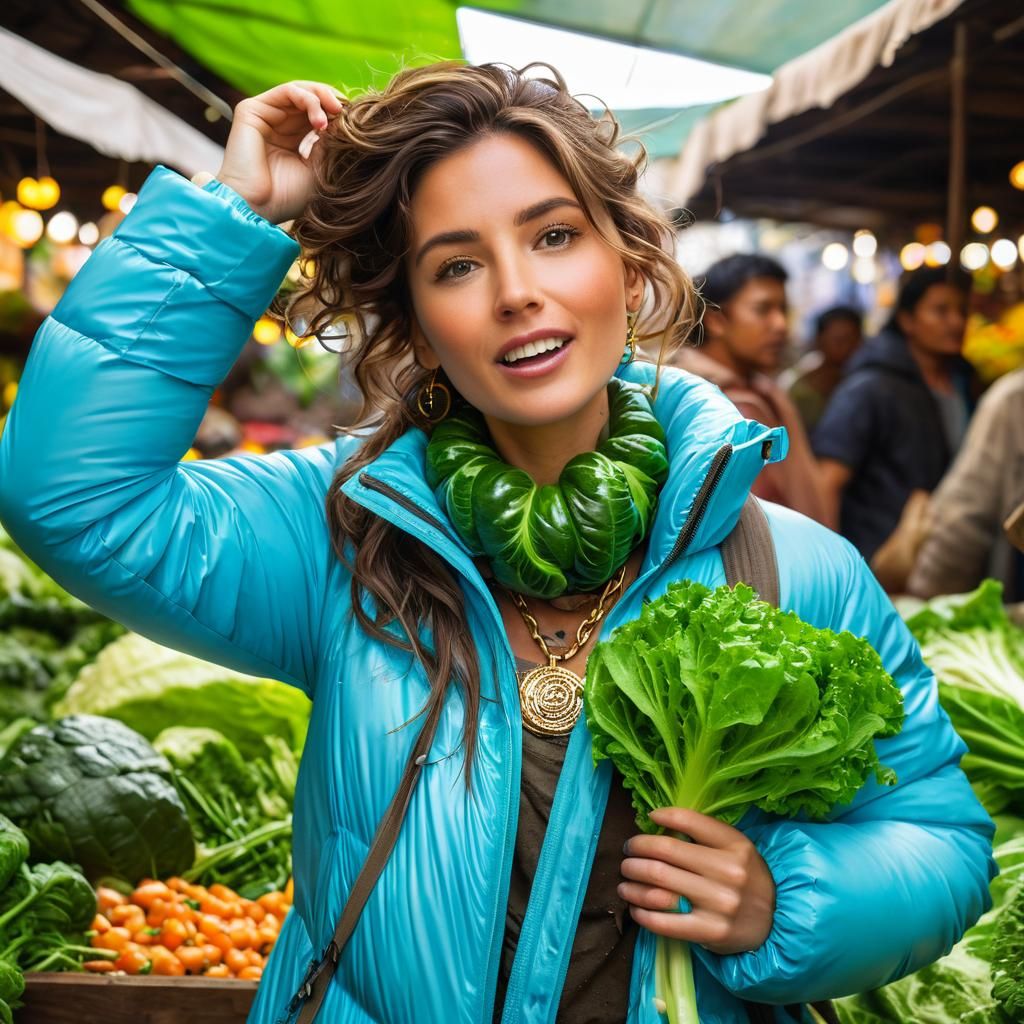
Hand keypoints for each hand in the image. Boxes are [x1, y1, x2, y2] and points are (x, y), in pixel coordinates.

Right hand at [216, 81, 345, 223]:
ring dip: (323, 99)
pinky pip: (287, 91)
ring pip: (301, 91)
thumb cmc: (288, 198)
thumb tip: (348, 120)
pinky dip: (308, 99)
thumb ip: (331, 143)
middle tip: (348, 115)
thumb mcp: (319, 169)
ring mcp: (266, 116)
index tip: (358, 125)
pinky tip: (320, 119)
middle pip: (312, 98)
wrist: (257, 209)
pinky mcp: (253, 110)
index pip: (320, 115)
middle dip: (334, 102)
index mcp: (294, 139)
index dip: (340, 115)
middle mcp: (279, 125)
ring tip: (335, 115)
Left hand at [618, 807, 774, 954]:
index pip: (689, 821)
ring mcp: (720, 904)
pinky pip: (665, 922)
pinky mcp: (711, 932)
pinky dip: (642, 912)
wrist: (775, 923)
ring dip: (632, 880)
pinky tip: (634, 907)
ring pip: (659, 884)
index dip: (662, 816)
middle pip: (665, 853)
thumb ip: (705, 834)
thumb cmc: (746, 878)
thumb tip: (658, 821)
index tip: (649, 818)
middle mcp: (728, 872)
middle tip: (627, 851)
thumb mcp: (737, 849)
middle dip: (637, 849)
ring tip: (624, 879)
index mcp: (736, 845)